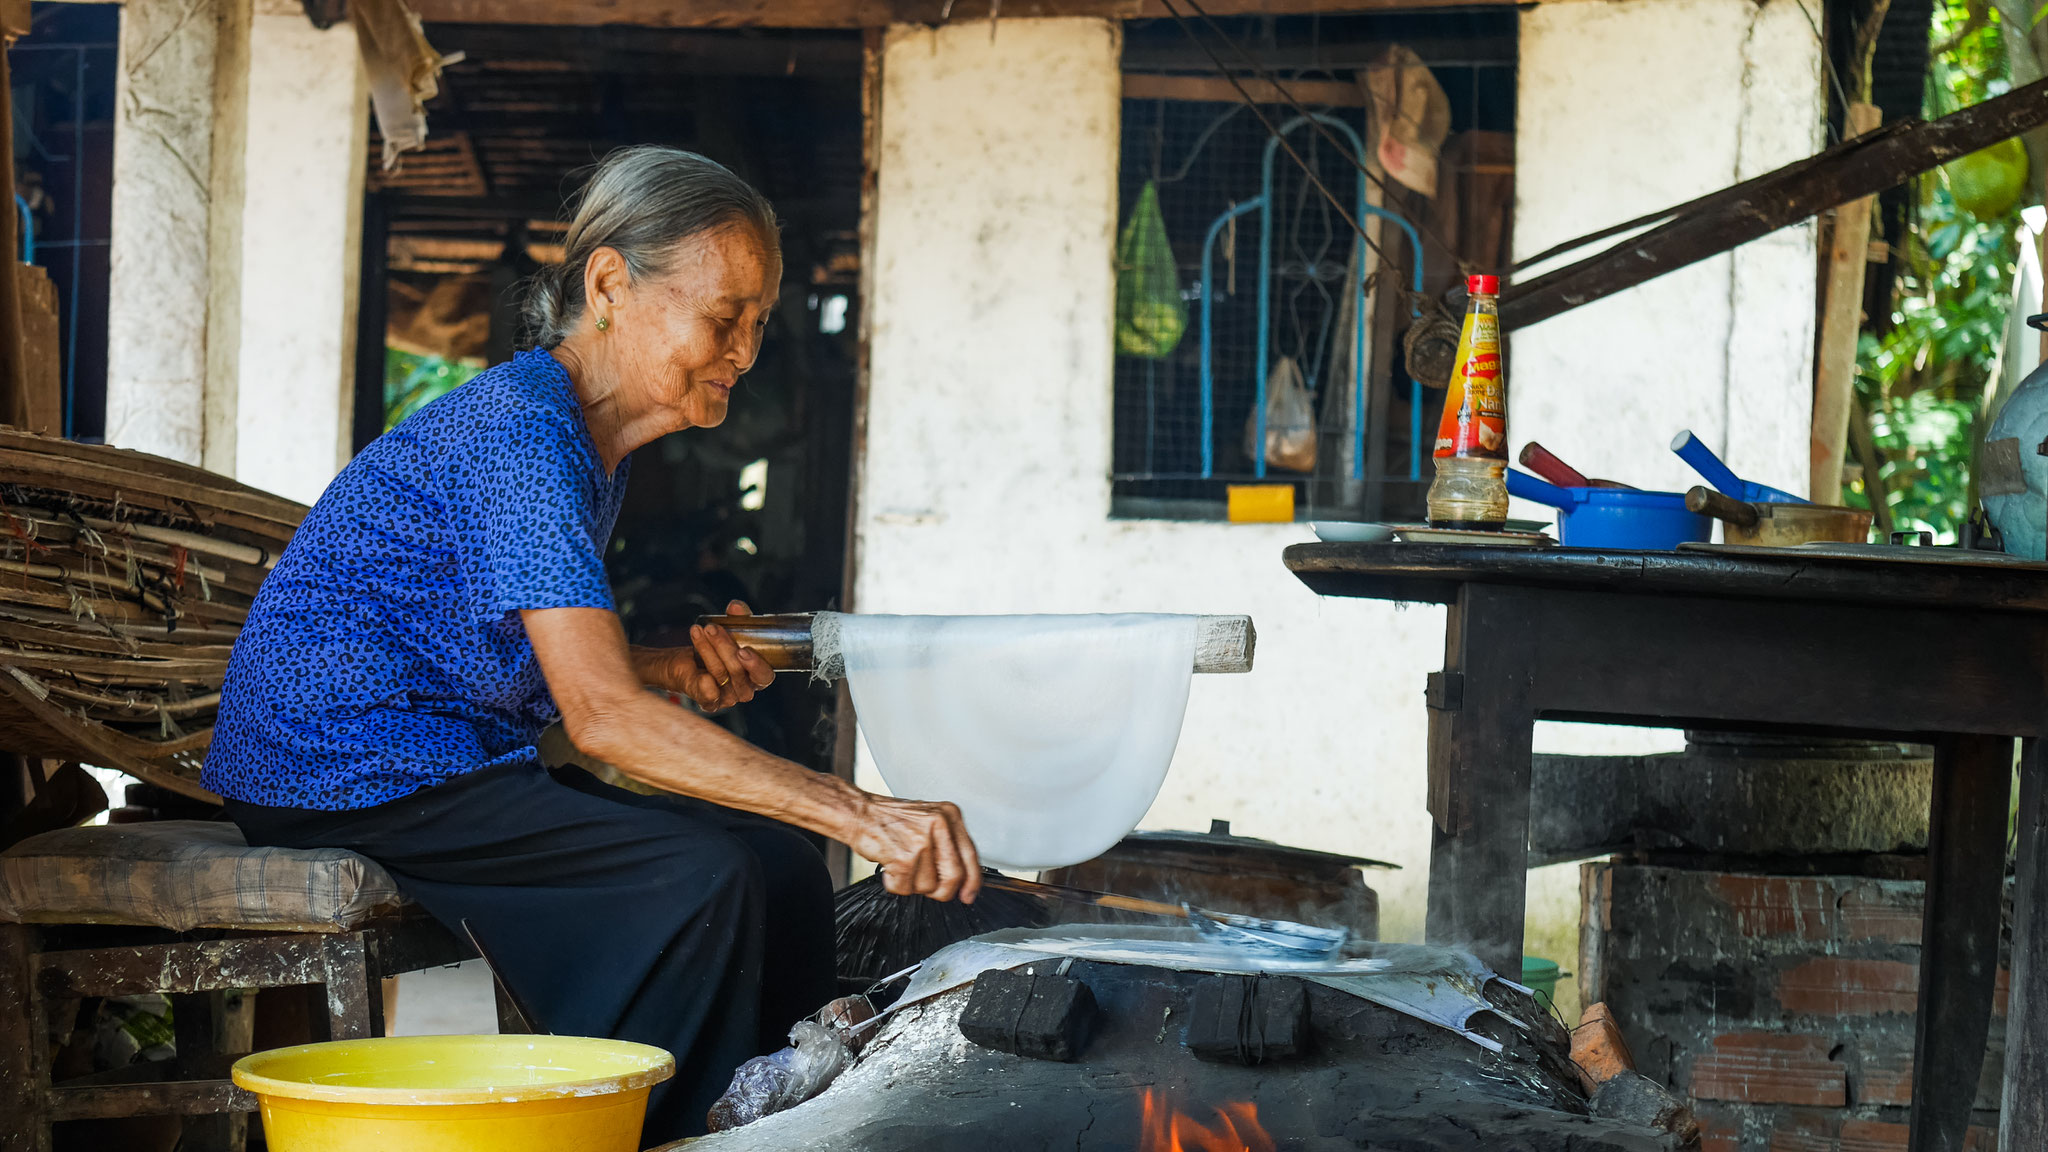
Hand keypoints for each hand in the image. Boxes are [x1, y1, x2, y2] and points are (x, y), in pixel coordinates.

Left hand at [682, 600, 775, 711]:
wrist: (688, 662)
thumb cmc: (717, 648)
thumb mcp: (731, 631)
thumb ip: (739, 619)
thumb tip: (736, 606)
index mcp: (757, 675)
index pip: (764, 675)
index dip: (756, 665)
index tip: (743, 650)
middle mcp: (745, 689)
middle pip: (738, 672)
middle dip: (724, 647)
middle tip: (712, 628)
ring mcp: (728, 698)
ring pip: (720, 675)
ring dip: (707, 650)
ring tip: (699, 632)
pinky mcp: (710, 703)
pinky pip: (708, 696)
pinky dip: (704, 683)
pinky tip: (697, 667)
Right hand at [848, 794, 982, 903]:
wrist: (858, 812)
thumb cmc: (891, 819)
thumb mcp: (928, 821)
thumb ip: (948, 846)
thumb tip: (964, 881)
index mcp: (949, 815)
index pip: (971, 855)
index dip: (972, 881)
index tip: (969, 894)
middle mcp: (939, 824)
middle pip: (954, 876)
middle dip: (941, 890)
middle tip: (929, 887)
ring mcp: (921, 840)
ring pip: (928, 886)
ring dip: (911, 884)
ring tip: (901, 864)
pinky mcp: (903, 857)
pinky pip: (905, 888)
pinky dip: (895, 884)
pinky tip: (889, 866)